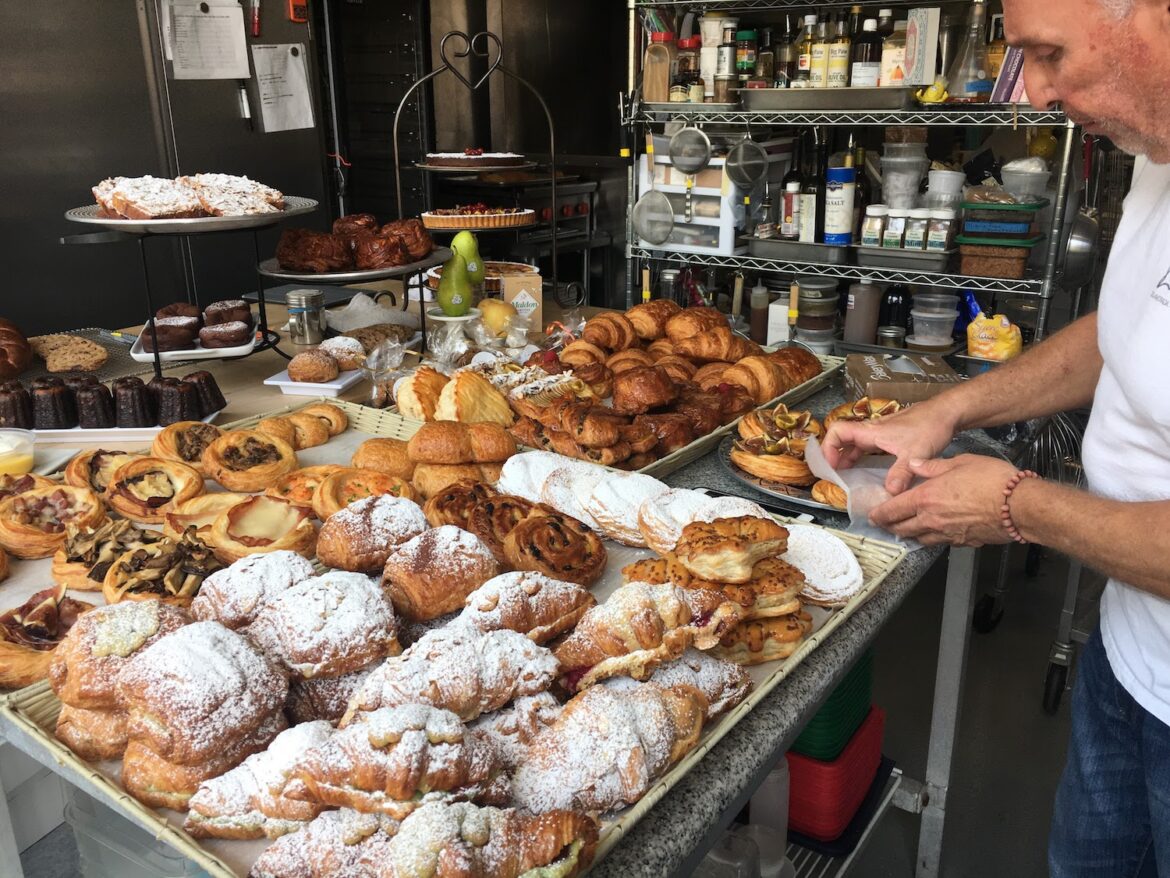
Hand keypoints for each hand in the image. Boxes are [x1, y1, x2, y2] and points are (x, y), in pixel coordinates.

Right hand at [822, 403, 957, 494]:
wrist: (946, 413)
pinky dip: (861, 456)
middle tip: (834, 474)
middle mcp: (872, 430)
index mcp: (871, 431)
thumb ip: (900, 474)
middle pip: (842, 439)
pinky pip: (867, 446)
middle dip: (834, 455)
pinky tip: (867, 468)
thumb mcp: (914, 453)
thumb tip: (889, 492)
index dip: (828, 447)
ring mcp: (881, 432)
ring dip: (846, 457)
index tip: (830, 465)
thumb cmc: (929, 426)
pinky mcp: (890, 436)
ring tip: (846, 475)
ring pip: (855, 443)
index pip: (838, 431)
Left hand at [868, 455, 1017, 546]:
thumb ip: (933, 466)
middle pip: (902, 528)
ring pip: (919, 538)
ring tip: (903, 531)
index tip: (872, 516)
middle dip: (890, 527)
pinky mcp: (963, 542)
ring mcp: (947, 534)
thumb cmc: (991, 480)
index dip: (880, 514)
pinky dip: (931, 538)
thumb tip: (913, 465)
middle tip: (883, 525)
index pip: (893, 510)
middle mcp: (932, 520)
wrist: (1020, 506)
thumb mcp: (959, 462)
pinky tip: (933, 533)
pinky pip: (940, 542)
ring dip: (908, 535)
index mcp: (926, 499)